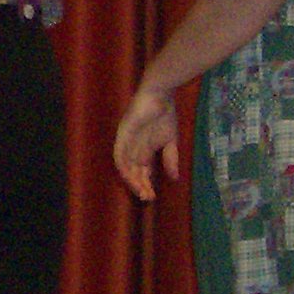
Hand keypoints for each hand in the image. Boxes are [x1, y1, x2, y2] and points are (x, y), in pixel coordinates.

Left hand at [112, 82, 179, 201]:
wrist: (160, 95)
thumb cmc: (165, 114)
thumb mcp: (170, 141)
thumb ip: (170, 159)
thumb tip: (174, 178)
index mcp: (143, 150)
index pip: (141, 171)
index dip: (146, 184)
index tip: (152, 197)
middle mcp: (133, 149)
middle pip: (133, 172)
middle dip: (140, 186)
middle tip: (147, 198)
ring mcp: (126, 142)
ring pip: (125, 166)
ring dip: (132, 180)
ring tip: (141, 191)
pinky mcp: (123, 135)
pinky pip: (119, 154)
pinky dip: (124, 167)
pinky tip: (130, 176)